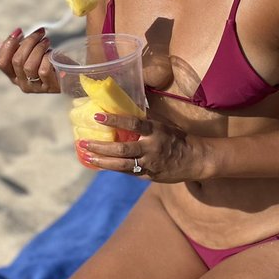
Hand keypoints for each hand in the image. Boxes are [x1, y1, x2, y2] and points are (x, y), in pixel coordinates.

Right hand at [0, 27, 58, 93]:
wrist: (72, 74)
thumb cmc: (50, 62)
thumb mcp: (32, 55)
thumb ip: (17, 50)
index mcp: (14, 75)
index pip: (1, 63)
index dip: (8, 45)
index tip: (19, 31)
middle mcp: (22, 83)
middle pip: (16, 61)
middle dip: (28, 42)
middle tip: (40, 33)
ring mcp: (35, 87)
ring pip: (29, 66)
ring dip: (38, 48)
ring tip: (47, 41)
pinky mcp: (49, 87)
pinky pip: (43, 70)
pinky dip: (47, 58)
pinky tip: (52, 53)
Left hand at [77, 111, 201, 183]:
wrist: (195, 159)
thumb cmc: (177, 137)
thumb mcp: (165, 124)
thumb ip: (147, 117)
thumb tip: (129, 103)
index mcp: (156, 131)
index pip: (133, 124)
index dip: (114, 120)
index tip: (97, 116)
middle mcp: (151, 147)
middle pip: (123, 149)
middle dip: (101, 146)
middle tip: (84, 142)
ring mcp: (150, 163)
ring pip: (122, 164)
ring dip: (103, 161)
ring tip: (87, 155)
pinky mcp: (149, 175)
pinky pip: (128, 172)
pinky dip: (113, 168)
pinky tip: (100, 165)